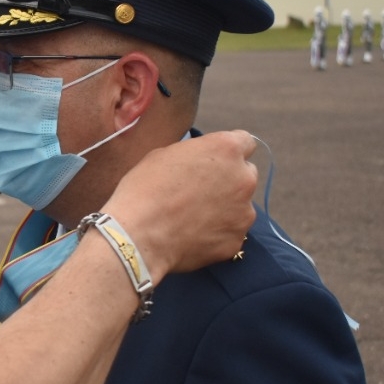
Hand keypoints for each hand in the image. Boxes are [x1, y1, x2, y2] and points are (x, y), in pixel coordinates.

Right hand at [104, 130, 256, 275]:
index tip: (215, 162)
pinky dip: (217, 234)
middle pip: (246, 175)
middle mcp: (243, 178)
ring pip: (240, 206)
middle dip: (229, 181)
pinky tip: (192, 236)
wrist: (138, 236)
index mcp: (226, 149)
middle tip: (201, 192)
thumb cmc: (144, 190)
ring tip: (193, 219)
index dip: (228, 152)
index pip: (245, 142)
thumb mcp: (163, 155)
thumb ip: (193, 154)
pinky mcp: (236, 240)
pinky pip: (230, 233)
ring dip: (225, 209)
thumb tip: (199, 163)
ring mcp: (243, 212)